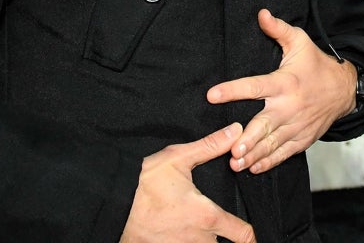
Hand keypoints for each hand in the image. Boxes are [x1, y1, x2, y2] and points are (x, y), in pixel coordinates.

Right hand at [121, 124, 255, 242]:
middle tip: (219, 226)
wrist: (109, 205)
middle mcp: (197, 240)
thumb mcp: (177, 159)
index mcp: (206, 216)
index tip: (254, 234)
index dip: (252, 235)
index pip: (242, 234)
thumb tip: (237, 131)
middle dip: (224, 238)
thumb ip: (210, 147)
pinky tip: (178, 234)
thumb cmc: (142, 184)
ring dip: (203, 241)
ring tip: (194, 228)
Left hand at [207, 10, 355, 174]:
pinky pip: (285, 152)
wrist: (345, 89)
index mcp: (285, 82)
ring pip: (273, 143)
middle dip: (249, 138)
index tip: (212, 95)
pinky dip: (270, 161)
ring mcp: (297, 125)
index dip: (233, 90)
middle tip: (233, 150)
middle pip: (265, 124)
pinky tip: (255, 168)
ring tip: (237, 164)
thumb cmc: (317, 65)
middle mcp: (290, 106)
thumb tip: (260, 13)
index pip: (255, 86)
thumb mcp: (300, 42)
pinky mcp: (303, 138)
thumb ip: (278, 29)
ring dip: (254, 154)